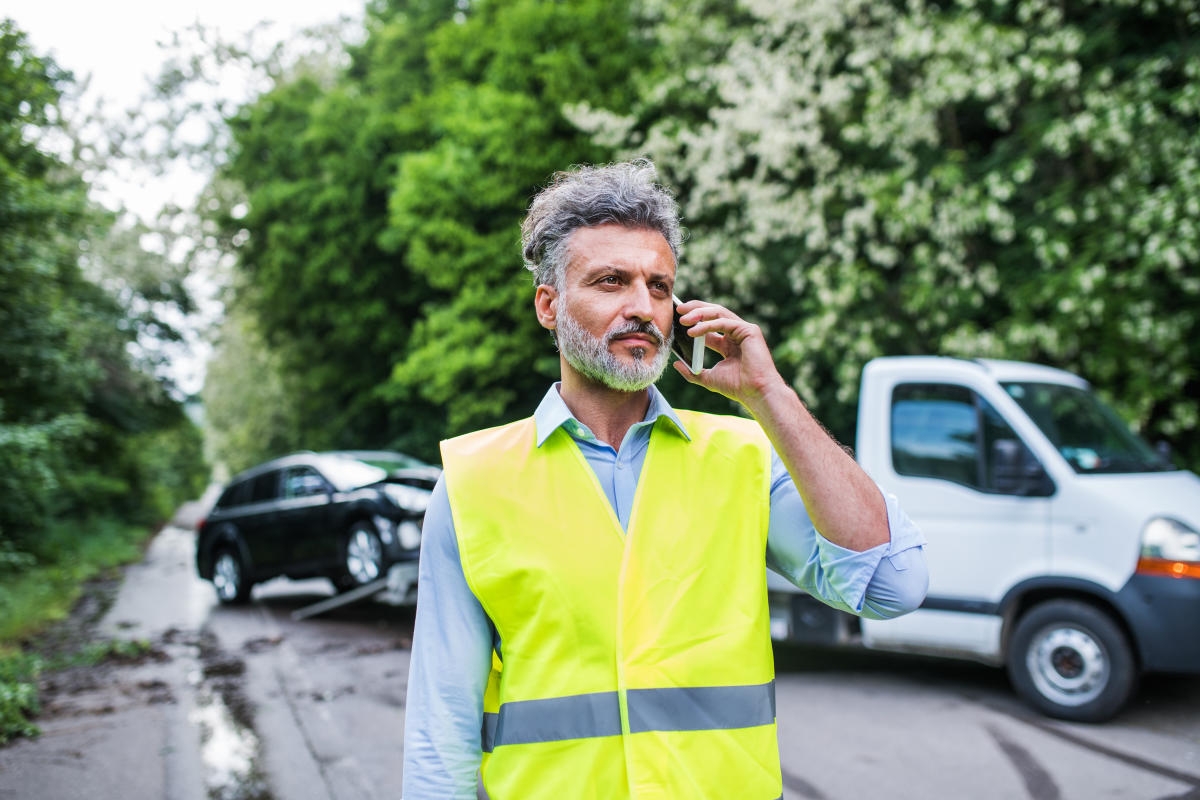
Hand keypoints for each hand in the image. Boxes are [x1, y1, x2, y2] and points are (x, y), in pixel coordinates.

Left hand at [672, 299, 787, 409]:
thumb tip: (676, 364)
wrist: (755, 393)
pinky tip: (693, 331)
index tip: (677, 319)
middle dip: (696, 309)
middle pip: (714, 313)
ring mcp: (744, 330)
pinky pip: (724, 322)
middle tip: (679, 310)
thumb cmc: (737, 387)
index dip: (694, 320)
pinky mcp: (749, 331)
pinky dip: (707, 325)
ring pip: (719, 313)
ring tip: (683, 319)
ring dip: (699, 313)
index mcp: (728, 343)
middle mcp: (736, 334)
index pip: (709, 325)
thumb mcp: (708, 378)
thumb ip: (692, 372)